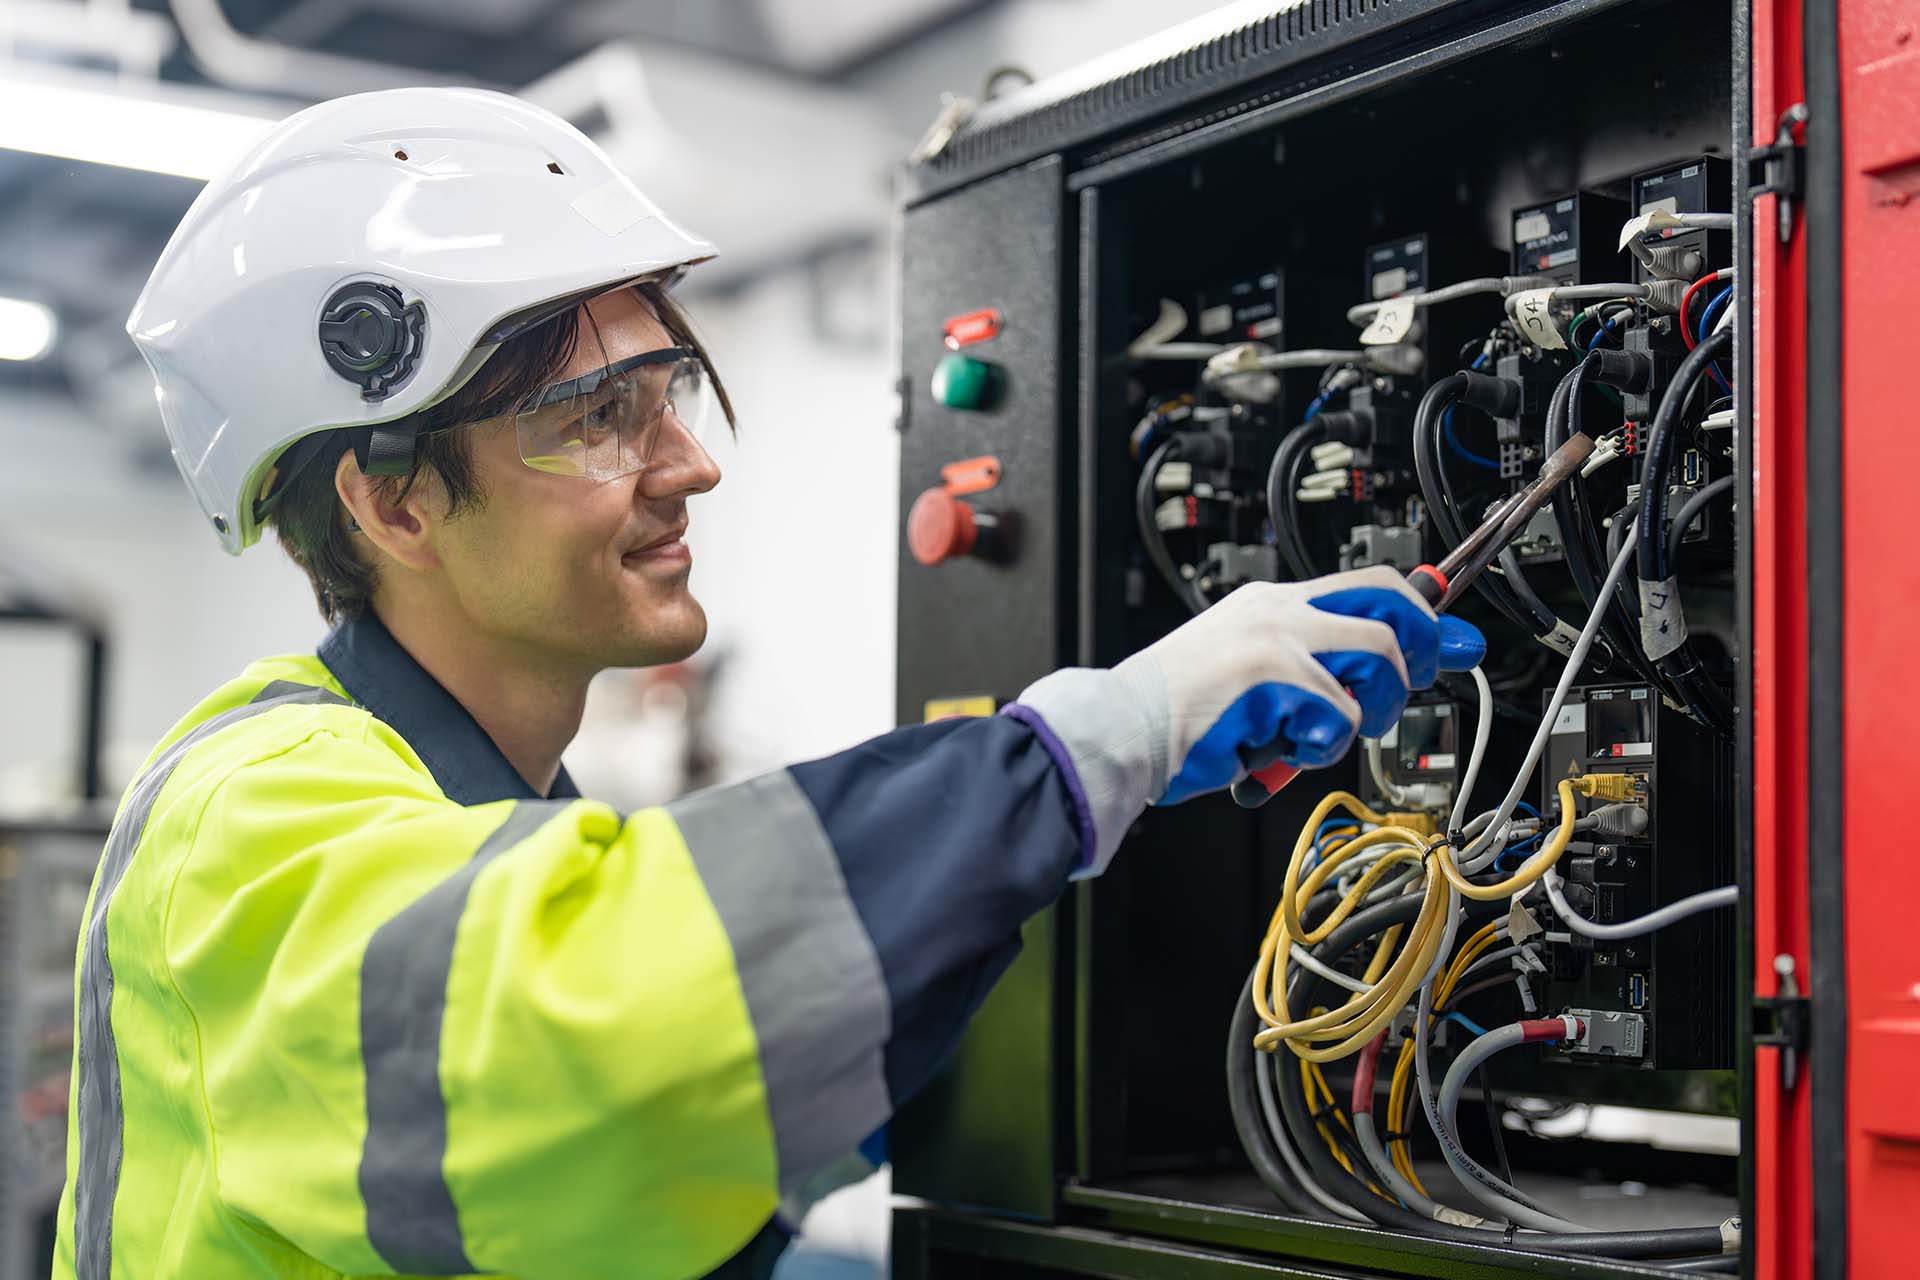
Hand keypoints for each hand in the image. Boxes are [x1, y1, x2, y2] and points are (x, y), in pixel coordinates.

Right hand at [1120, 566, 1484, 803]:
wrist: (1121, 729)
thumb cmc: (1179, 714)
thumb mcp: (1250, 674)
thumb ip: (1310, 671)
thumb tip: (1376, 685)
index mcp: (1271, 602)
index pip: (1369, 583)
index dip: (1424, 612)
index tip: (1455, 641)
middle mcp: (1279, 610)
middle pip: (1390, 606)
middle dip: (1420, 653)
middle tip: (1399, 694)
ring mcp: (1278, 639)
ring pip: (1379, 662)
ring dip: (1370, 711)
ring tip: (1320, 735)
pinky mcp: (1275, 678)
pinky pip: (1340, 718)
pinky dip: (1318, 747)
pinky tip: (1279, 750)